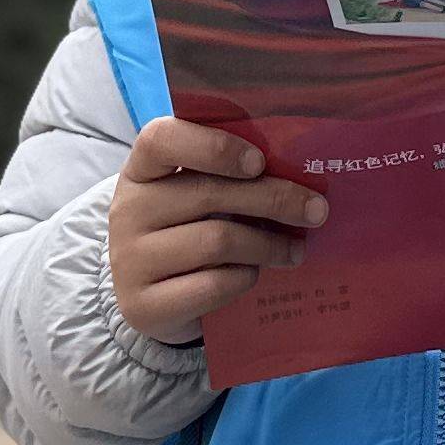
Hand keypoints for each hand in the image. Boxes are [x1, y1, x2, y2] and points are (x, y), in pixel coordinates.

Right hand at [105, 117, 326, 345]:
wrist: (153, 300)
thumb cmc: (186, 233)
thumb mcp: (196, 198)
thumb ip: (229, 179)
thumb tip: (302, 178)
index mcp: (141, 170)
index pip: (162, 139)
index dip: (213, 146)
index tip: (259, 161)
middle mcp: (128, 210)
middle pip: (208, 193)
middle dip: (274, 199)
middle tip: (316, 210)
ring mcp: (130, 260)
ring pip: (217, 240)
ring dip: (268, 245)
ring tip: (296, 250)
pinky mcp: (144, 305)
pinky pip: (212, 285)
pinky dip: (244, 278)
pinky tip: (255, 275)